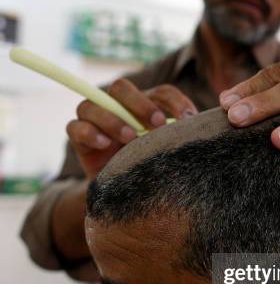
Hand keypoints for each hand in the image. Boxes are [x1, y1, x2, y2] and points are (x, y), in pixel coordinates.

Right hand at [67, 79, 197, 177]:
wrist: (127, 196)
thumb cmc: (151, 168)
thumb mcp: (167, 151)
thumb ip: (179, 136)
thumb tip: (199, 126)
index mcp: (146, 105)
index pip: (161, 92)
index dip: (173, 100)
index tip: (187, 119)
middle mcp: (118, 106)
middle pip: (120, 87)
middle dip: (140, 104)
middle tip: (156, 125)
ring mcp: (94, 119)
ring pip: (92, 104)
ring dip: (113, 119)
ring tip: (131, 138)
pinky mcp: (79, 138)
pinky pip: (75, 127)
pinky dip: (89, 133)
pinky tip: (105, 144)